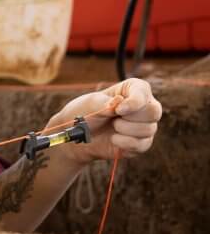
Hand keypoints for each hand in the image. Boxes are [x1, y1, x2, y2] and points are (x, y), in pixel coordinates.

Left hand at [43, 78, 162, 165]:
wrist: (79, 136)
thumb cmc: (85, 113)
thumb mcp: (90, 104)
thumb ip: (105, 103)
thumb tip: (119, 102)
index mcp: (133, 89)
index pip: (143, 92)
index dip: (134, 102)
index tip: (119, 110)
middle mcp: (144, 106)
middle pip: (154, 111)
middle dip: (131, 118)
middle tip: (114, 119)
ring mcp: (145, 125)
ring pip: (149, 129)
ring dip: (125, 130)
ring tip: (112, 126)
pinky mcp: (142, 143)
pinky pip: (142, 144)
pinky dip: (125, 143)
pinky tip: (114, 139)